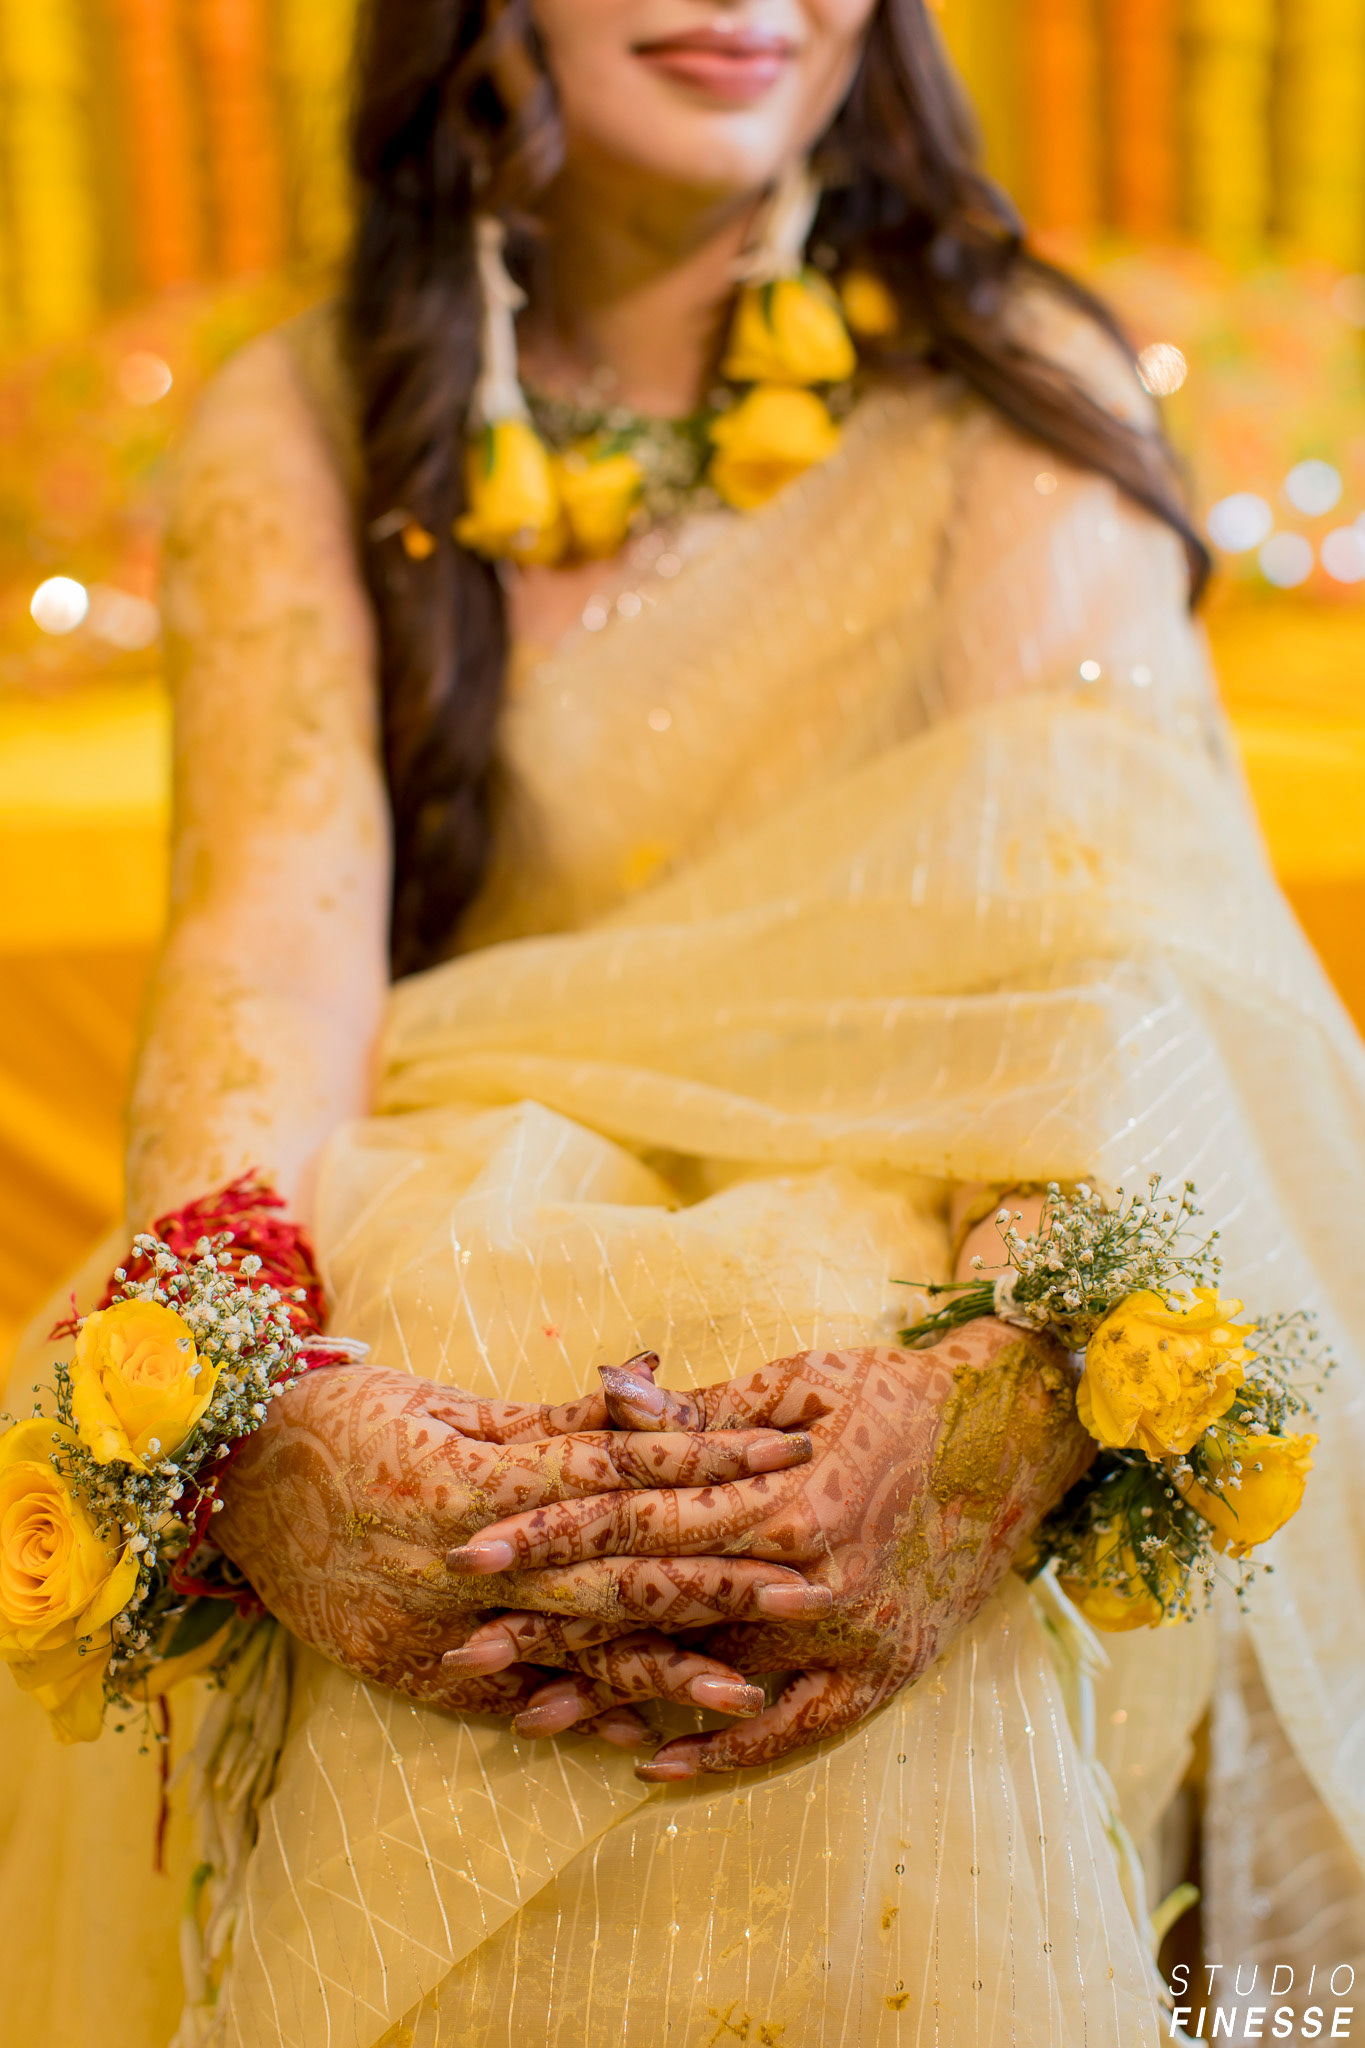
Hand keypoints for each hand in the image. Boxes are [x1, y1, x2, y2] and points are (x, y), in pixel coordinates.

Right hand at [214, 1360, 826, 1742]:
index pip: (615, 1473)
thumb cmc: (342, 1418)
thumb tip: (654, 1380)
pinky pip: (512, 1699)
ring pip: (570, 1649)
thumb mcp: (446, 1402)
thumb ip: (553, 1417)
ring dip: (663, 1667)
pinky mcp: (414, 1673)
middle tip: (809, 1581)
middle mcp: (461, 1560)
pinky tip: (643, 1728)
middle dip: (714, 1577)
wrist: (226, 1482)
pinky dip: (580, 1712)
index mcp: (474, 1476)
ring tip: (747, 1687)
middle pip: (611, 1571)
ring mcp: (435, 1627)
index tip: (784, 1461)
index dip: (706, 1469)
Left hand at [444, 1322, 1092, 1773]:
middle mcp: (815, 1582)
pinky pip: (792, 1730)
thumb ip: (699, 1409)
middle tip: (465, 1644)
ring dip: (613, 1697)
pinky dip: (722, 1751)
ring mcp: (850, 1639)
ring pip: (709, 1679)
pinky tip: (649, 1762)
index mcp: (789, 1500)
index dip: (554, 1536)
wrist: (1016, 1437)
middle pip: (658, 1611)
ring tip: (527, 1718)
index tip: (475, 1549)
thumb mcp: (800, 1383)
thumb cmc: (896, 1394)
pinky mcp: (880, 1673)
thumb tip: (601, 1389)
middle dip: (555, 1626)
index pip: (644, 1523)